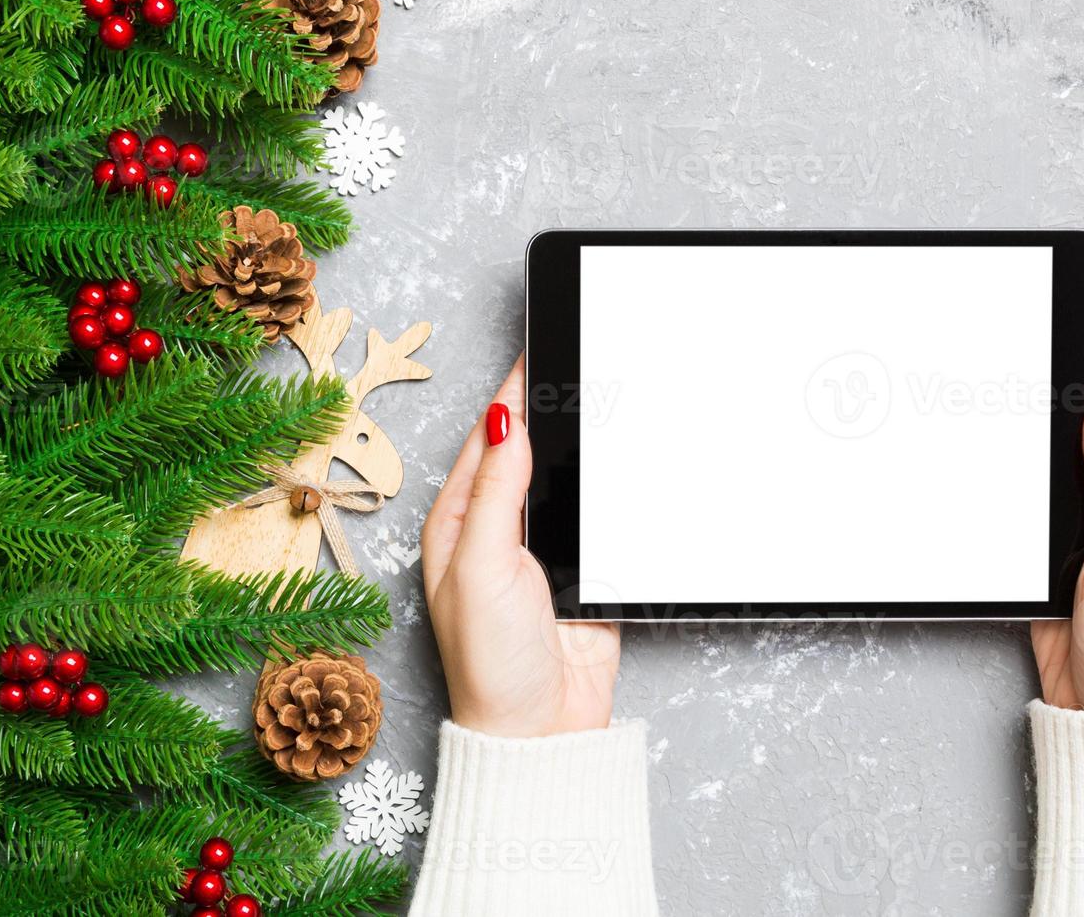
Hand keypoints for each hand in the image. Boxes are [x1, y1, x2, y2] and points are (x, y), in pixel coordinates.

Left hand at [421, 355, 620, 737]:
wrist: (542, 731)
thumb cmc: (490, 663)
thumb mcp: (481, 566)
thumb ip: (496, 491)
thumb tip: (506, 419)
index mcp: (458, 523)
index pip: (488, 438)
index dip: (513, 394)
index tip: (541, 352)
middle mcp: (496, 531)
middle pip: (528, 451)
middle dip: (552, 411)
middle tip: (581, 364)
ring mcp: (541, 550)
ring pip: (565, 479)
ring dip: (583, 448)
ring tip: (606, 398)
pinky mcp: (582, 570)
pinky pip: (598, 517)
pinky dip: (610, 491)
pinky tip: (625, 465)